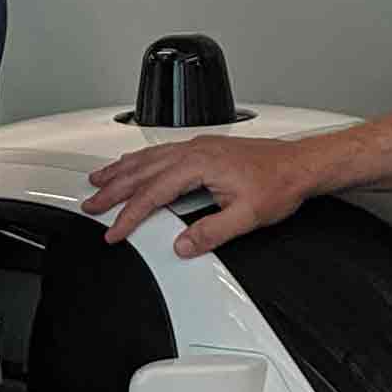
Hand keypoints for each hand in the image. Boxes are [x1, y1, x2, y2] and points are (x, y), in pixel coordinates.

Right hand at [81, 134, 321, 255]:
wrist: (301, 164)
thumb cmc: (279, 184)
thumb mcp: (247, 216)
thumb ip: (211, 232)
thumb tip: (182, 244)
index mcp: (199, 164)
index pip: (153, 193)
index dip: (129, 215)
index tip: (114, 231)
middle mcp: (195, 150)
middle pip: (142, 170)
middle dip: (113, 188)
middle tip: (91, 203)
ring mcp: (198, 146)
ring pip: (149, 157)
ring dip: (121, 169)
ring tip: (99, 179)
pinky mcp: (204, 147)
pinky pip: (161, 151)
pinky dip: (140, 159)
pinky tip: (134, 164)